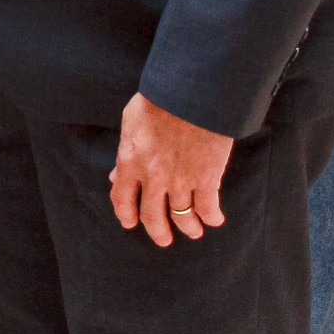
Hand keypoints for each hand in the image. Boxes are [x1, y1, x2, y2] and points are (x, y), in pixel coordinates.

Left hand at [109, 93, 231, 246]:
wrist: (191, 94)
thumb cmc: (159, 101)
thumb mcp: (131, 123)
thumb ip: (126, 153)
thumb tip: (118, 175)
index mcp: (130, 162)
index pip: (122, 199)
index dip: (126, 214)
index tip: (130, 223)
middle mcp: (153, 177)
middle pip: (153, 217)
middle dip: (158, 232)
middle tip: (164, 239)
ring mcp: (180, 181)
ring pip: (183, 217)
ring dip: (188, 228)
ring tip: (194, 232)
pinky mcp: (206, 179)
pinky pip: (208, 208)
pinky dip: (212, 217)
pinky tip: (215, 219)